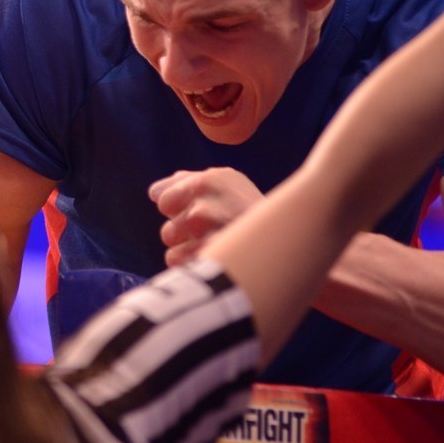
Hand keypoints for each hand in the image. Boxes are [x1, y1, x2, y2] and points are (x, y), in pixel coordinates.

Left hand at [148, 167, 263, 265]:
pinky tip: (215, 258)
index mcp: (210, 180)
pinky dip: (191, 262)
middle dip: (183, 232)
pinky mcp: (207, 255)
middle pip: (167, 226)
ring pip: (170, 242)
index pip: (161, 198)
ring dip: (187, 247)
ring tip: (217, 244)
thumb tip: (156, 192)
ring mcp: (206, 230)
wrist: (287, 242)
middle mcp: (205, 203)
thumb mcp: (228, 186)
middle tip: (213, 233)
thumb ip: (189, 182)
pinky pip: (175, 259)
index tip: (199, 212)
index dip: (176, 209)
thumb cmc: (251, 214)